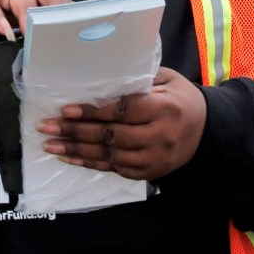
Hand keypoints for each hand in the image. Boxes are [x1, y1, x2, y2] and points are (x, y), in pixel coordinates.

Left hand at [37, 67, 205, 180]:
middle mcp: (158, 137)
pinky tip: (70, 157)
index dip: (93, 112)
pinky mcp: (148, 173)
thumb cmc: (181, 98)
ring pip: (109, 156)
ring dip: (76, 150)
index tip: (66, 109)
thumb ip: (138, 81)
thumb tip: (100, 80)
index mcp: (164, 109)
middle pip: (110, 136)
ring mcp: (153, 159)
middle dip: (75, 132)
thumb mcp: (167, 80)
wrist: (208, 132)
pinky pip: (114, 169)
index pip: (123, 111)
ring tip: (50, 144)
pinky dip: (90, 163)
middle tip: (46, 127)